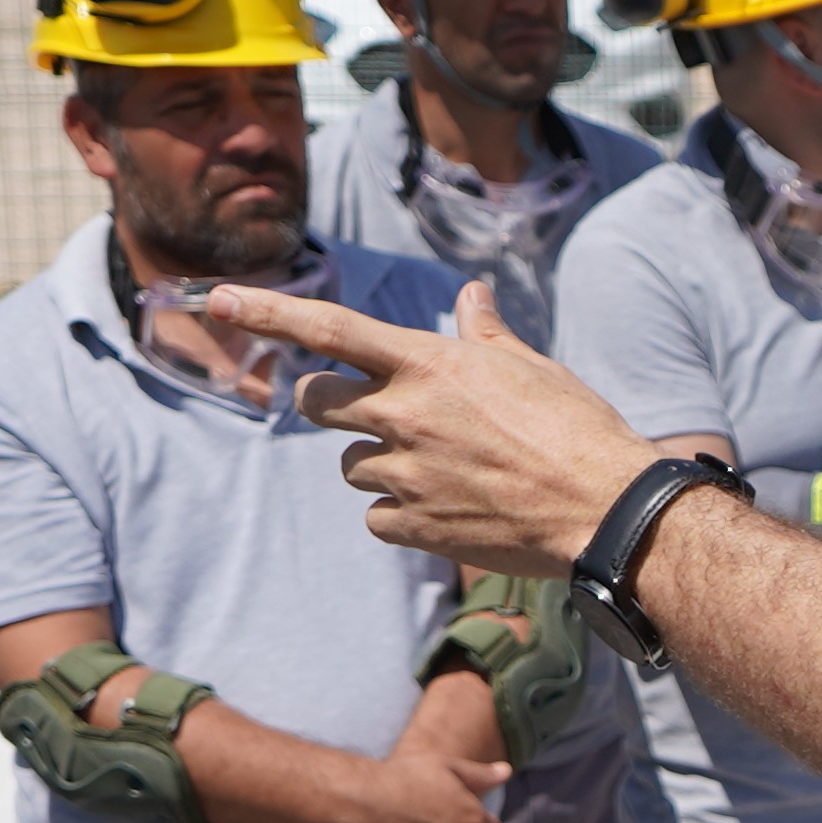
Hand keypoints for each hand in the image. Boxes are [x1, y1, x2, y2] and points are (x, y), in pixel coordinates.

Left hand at [221, 281, 658, 574]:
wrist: (605, 509)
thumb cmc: (578, 429)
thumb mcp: (531, 367)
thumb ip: (483, 334)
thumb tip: (471, 297)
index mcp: (428, 363)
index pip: (328, 327)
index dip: (267, 310)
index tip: (216, 299)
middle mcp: (404, 413)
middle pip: (315, 400)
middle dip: (332, 402)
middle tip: (378, 413)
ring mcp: (405, 472)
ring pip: (350, 465)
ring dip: (381, 464)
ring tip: (445, 470)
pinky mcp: (415, 526)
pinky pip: (376, 518)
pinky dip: (401, 516)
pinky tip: (449, 510)